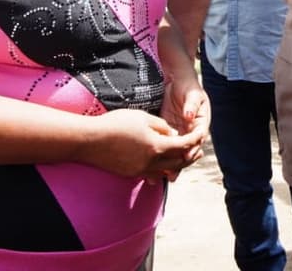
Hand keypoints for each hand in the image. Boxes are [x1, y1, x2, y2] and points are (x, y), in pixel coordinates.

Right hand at [76, 108, 202, 180]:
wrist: (90, 140)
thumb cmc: (116, 123)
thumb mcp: (143, 118)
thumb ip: (162, 126)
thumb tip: (173, 134)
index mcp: (157, 146)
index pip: (183, 145)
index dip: (194, 140)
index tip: (201, 135)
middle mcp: (151, 162)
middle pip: (178, 162)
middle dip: (190, 156)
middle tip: (198, 151)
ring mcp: (140, 170)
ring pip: (166, 171)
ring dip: (176, 165)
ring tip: (183, 158)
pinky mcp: (131, 174)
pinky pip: (152, 174)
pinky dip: (161, 170)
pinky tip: (162, 165)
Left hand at [160, 73, 210, 164]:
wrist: (177, 80)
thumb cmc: (188, 86)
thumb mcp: (192, 94)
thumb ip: (191, 105)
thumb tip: (190, 116)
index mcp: (201, 123)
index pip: (198, 138)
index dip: (193, 148)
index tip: (187, 155)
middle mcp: (192, 130)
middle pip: (188, 149)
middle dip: (181, 163)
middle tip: (173, 173)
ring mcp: (181, 132)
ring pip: (177, 152)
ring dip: (172, 164)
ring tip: (165, 176)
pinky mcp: (169, 131)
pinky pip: (167, 146)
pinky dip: (163, 156)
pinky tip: (155, 166)